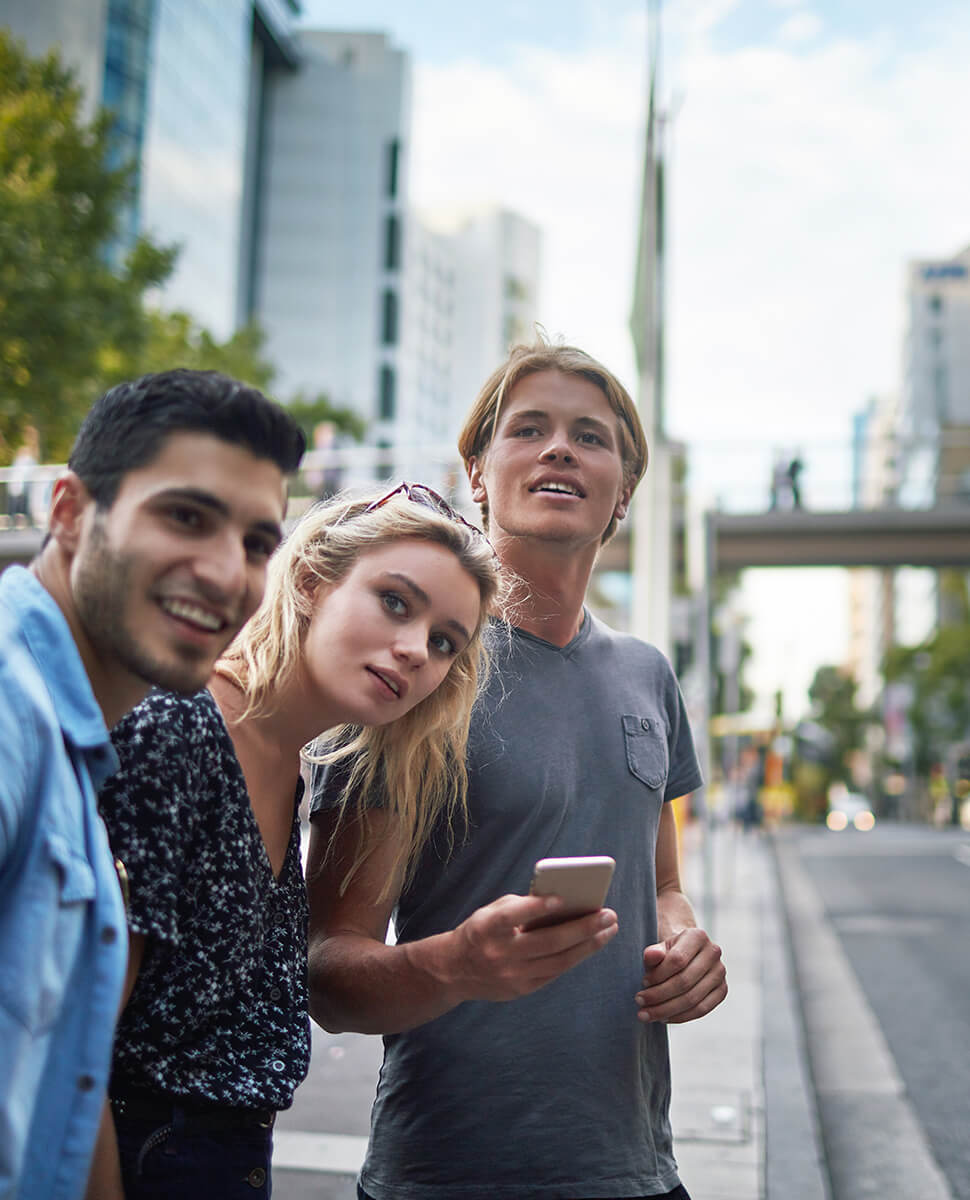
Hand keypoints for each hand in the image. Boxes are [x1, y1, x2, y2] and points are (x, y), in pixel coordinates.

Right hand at [436, 893, 618, 1003]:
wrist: (454, 970)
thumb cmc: (480, 931)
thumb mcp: (491, 912)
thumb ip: (521, 906)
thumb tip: (563, 902)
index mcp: (488, 928)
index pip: (514, 916)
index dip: (537, 907)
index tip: (563, 897)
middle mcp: (500, 954)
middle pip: (549, 942)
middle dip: (583, 928)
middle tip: (608, 914)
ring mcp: (512, 976)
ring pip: (559, 961)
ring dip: (588, 945)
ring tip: (608, 930)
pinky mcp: (521, 990)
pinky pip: (554, 973)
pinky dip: (574, 957)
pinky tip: (590, 945)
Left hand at [635, 927, 726, 1023]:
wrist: (685, 954)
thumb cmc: (667, 952)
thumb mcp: (658, 949)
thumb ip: (653, 953)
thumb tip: (651, 956)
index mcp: (697, 936)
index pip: (677, 960)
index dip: (658, 975)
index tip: (643, 983)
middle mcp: (713, 953)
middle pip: (685, 981)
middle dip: (659, 995)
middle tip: (639, 1002)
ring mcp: (720, 973)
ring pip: (693, 999)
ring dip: (667, 1010)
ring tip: (647, 1014)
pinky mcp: (722, 990)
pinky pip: (702, 1010)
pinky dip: (680, 1017)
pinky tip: (664, 1018)